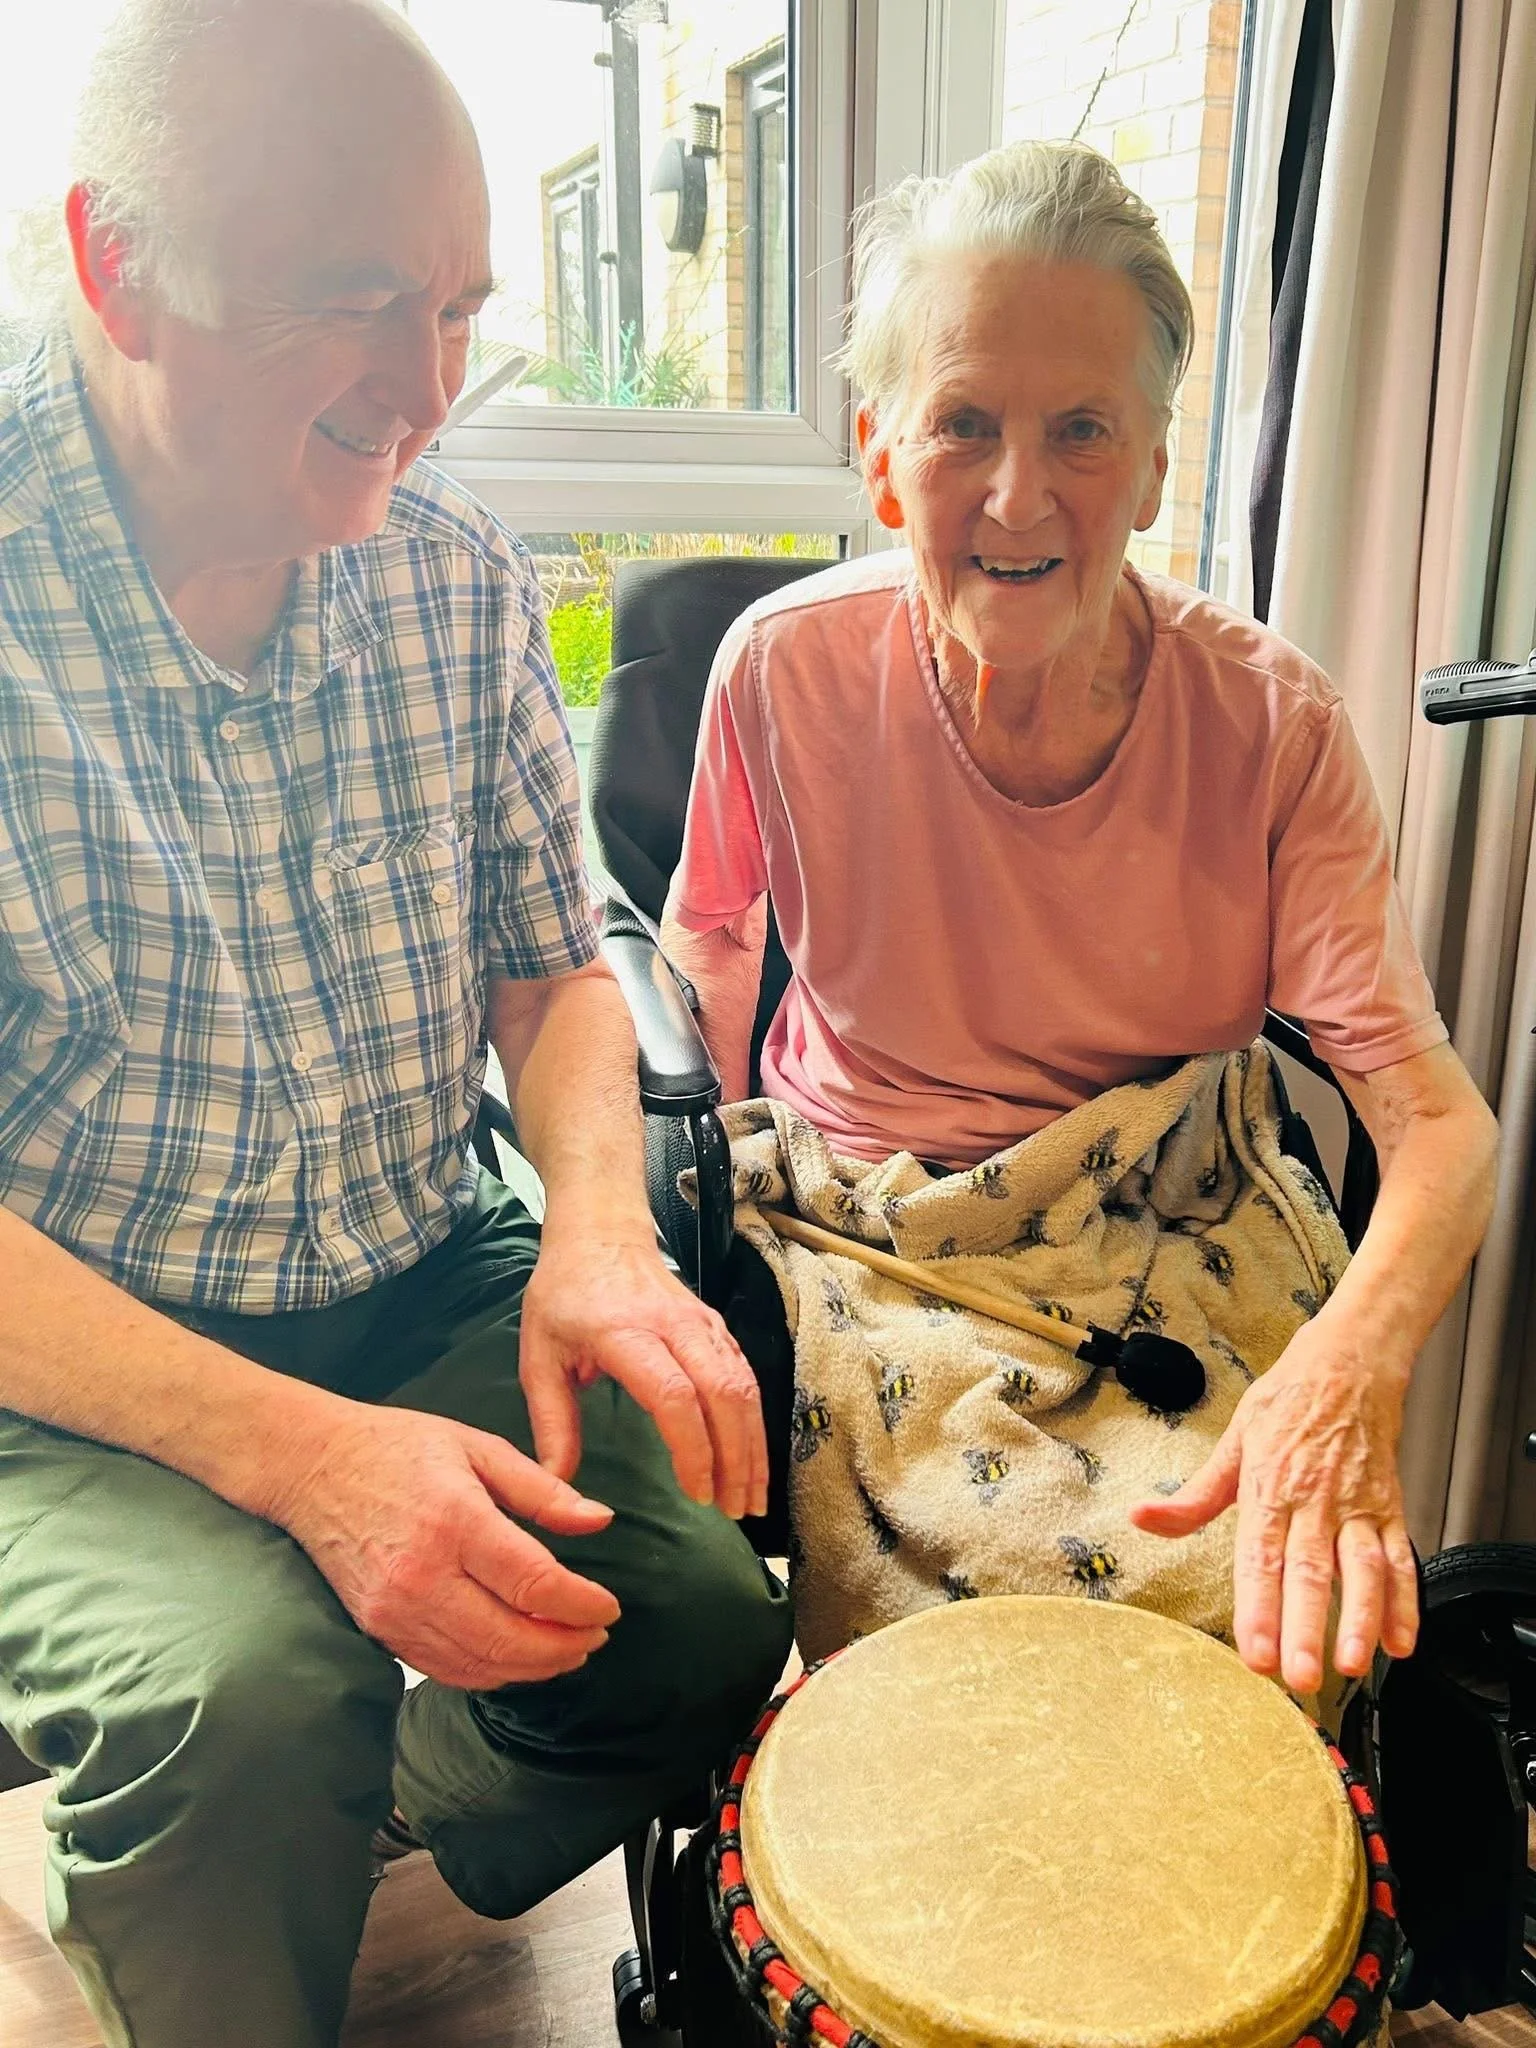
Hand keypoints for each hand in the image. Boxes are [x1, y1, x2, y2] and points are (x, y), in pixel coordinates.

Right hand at [269, 1403, 620, 1688]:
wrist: (312, 1466)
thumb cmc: (397, 1448)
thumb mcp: (478, 1447)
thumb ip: (542, 1490)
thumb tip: (600, 1520)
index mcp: (455, 1521)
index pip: (535, 1584)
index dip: (582, 1606)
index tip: (610, 1609)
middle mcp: (422, 1576)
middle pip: (511, 1640)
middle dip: (566, 1647)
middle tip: (597, 1636)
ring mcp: (395, 1611)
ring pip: (480, 1665)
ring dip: (533, 1668)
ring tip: (567, 1649)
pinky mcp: (378, 1630)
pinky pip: (445, 1669)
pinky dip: (490, 1672)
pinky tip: (517, 1657)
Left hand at [518, 1234, 768, 1520]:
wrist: (600, 1233)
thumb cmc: (564, 1295)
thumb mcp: (538, 1355)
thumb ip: (551, 1422)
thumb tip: (559, 1484)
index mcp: (625, 1334)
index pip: (675, 1395)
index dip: (693, 1449)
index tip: (697, 1493)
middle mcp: (674, 1326)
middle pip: (723, 1394)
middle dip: (737, 1458)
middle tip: (735, 1510)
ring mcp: (702, 1323)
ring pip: (744, 1386)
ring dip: (753, 1445)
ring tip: (751, 1496)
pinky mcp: (716, 1325)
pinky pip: (746, 1374)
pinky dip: (754, 1420)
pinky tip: (752, 1457)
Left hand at [1129, 1318, 1418, 1693]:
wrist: (1349, 1363)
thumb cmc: (1288, 1402)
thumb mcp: (1233, 1443)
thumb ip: (1193, 1497)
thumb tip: (1143, 1519)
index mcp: (1268, 1488)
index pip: (1259, 1558)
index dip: (1258, 1608)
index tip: (1256, 1653)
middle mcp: (1314, 1501)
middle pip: (1310, 1572)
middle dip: (1306, 1628)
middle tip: (1302, 1676)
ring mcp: (1356, 1507)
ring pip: (1362, 1569)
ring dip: (1360, 1619)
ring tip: (1353, 1664)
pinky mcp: (1389, 1508)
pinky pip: (1401, 1559)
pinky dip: (1405, 1602)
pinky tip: (1399, 1642)